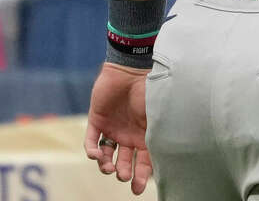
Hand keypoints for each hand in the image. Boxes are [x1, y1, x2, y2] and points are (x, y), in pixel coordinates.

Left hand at [84, 62, 152, 194]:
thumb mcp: (158, 115)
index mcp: (146, 134)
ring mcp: (112, 128)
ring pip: (106, 155)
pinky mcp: (96, 120)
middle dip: (124, 173)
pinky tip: (96, 155)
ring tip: (108, 168)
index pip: (144, 161)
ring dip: (106, 165)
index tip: (138, 189)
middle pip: (125, 161)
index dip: (142, 176)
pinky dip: (92, 151)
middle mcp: (129, 134)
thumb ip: (159, 134)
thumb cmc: (149, 91)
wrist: (130, 70)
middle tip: (123, 176)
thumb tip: (167, 157)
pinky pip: (91, 141)